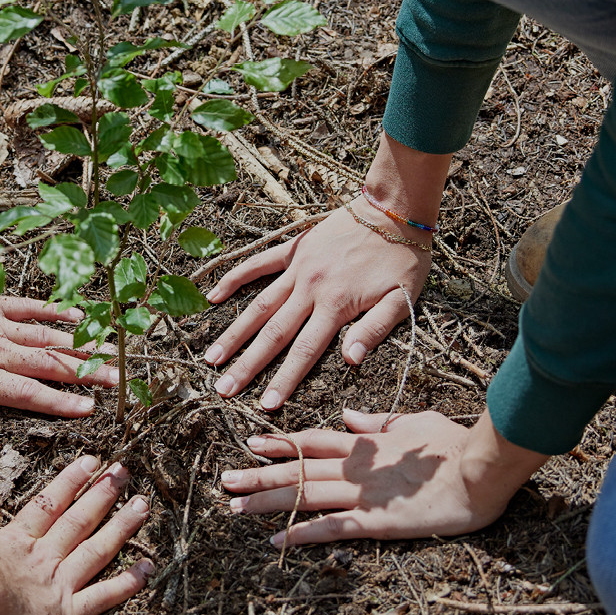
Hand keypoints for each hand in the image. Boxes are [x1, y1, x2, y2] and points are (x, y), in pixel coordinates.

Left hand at [0, 292, 116, 473]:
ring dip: (79, 347)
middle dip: (85, 374)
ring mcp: (0, 324)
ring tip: (109, 352)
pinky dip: (55, 313)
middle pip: (48, 366)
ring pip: (47, 338)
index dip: (59, 403)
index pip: (28, 395)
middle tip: (117, 380)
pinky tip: (77, 316)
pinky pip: (32, 308)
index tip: (90, 408)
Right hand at [0, 455, 153, 614]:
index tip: (90, 461)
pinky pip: (102, 597)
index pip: (48, 505)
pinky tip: (148, 568)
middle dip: (103, 495)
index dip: (70, 482)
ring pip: (97, 550)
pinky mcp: (67, 613)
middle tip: (124, 472)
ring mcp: (57, 583)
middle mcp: (42, 558)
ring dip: (122, 527)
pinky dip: (127, 583)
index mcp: (15, 542)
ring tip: (143, 505)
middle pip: (79, 521)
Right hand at [203, 205, 430, 409]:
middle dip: (247, 365)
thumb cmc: (404, 259)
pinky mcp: (293, 248)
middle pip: (273, 334)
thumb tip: (349, 360)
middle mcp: (311, 288)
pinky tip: (212, 297)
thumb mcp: (403, 298)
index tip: (265, 405)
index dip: (284, 379)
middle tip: (223, 389)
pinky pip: (257, 264)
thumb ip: (374, 329)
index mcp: (338, 305)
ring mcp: (298, 267)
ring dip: (234, 332)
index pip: (305, 351)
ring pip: (258, 304)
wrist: (394, 209)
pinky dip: (234, 279)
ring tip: (211, 357)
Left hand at [218, 410, 543, 544]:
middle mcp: (355, 467)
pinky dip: (300, 533)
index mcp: (365, 444)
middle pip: (297, 469)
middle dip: (259, 474)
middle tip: (225, 480)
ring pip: (303, 495)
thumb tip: (349, 418)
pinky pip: (329, 528)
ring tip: (235, 506)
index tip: (252, 442)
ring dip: (267, 501)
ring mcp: (362, 494)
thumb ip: (378, 422)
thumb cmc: (454, 444)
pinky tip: (275, 540)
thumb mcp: (412, 422)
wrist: (480, 468)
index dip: (281, 442)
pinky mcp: (375, 521)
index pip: (312, 441)